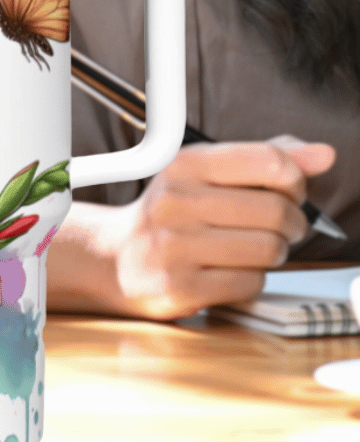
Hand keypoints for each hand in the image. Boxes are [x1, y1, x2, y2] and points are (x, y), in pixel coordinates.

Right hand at [108, 135, 335, 319]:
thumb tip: (323, 155)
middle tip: (281, 227)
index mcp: (183, 164)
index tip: (289, 191)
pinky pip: (250, 282)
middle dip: (292, 222)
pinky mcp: (180, 286)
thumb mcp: (207, 174)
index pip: (269, 161)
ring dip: (274, 252)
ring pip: (268, 249)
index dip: (294, 180)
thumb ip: (264, 160)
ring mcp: (174, 245)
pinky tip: (232, 269)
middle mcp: (174, 201)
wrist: (118, 258)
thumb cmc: (173, 213)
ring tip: (255, 248)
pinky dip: (252, 278)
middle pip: (275, 210)